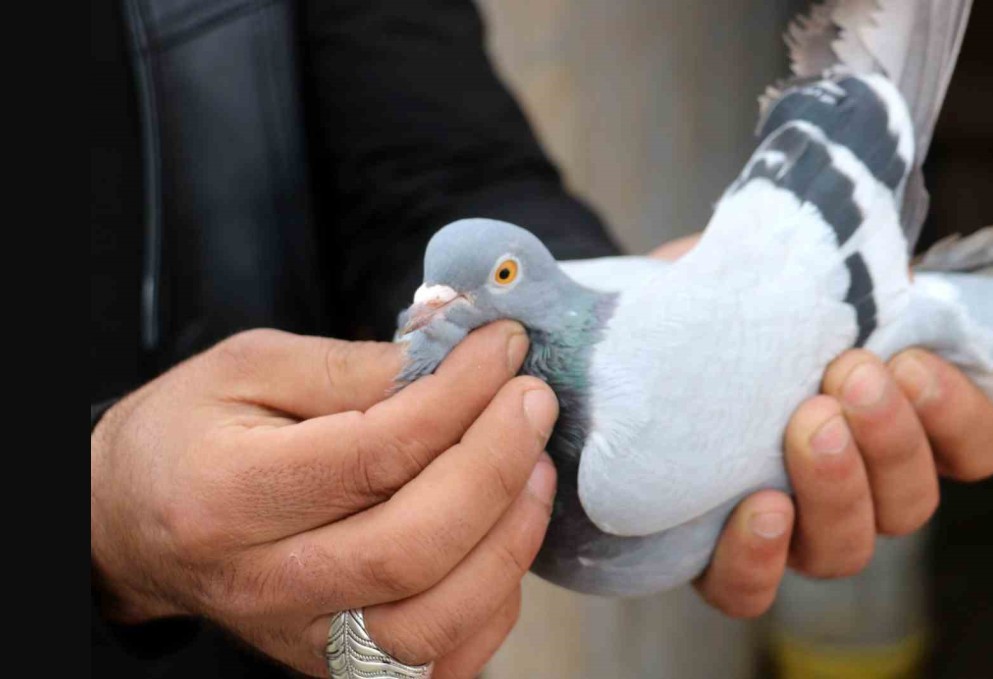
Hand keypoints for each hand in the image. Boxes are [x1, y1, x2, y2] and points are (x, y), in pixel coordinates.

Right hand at [91, 322, 559, 676]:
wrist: (135, 522)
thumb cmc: (192, 435)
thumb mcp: (250, 367)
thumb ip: (354, 367)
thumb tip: (457, 357)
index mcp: (228, 495)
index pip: (373, 454)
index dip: (459, 397)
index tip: (502, 350)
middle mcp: (264, 583)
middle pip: (411, 548)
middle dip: (496, 466)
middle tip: (533, 402)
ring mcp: (303, 638)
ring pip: (435, 621)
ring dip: (509, 539)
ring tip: (535, 467)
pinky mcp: (338, 666)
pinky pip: (442, 658)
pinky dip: (495, 599)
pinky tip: (506, 532)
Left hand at [646, 233, 992, 617]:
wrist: (638, 326)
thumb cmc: (734, 302)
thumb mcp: (795, 273)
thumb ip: (850, 279)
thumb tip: (893, 268)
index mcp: (892, 425)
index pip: (971, 448)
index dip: (959, 417)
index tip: (913, 362)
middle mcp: (855, 488)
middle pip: (911, 502)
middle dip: (891, 438)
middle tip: (852, 376)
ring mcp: (791, 531)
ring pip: (845, 549)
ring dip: (838, 488)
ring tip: (808, 425)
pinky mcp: (719, 556)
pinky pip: (751, 591)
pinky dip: (760, 558)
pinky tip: (760, 508)